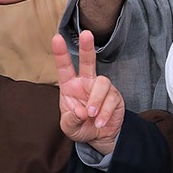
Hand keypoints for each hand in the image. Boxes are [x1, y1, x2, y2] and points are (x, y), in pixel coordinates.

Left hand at [54, 30, 125, 153]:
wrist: (100, 137)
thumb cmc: (81, 126)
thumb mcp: (69, 127)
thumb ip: (70, 120)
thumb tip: (80, 111)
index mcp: (70, 86)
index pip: (65, 67)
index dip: (61, 53)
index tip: (57, 38)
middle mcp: (86, 83)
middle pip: (88, 62)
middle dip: (87, 48)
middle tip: (87, 35)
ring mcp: (101, 89)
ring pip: (102, 83)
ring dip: (96, 100)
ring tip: (91, 115)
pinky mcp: (115, 97)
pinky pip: (112, 100)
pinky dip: (104, 113)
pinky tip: (100, 122)